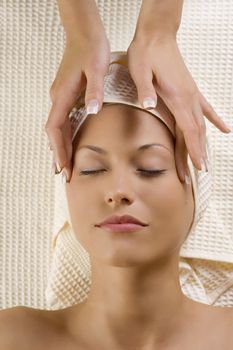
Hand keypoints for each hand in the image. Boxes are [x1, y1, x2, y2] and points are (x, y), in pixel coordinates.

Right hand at [44, 32, 109, 181]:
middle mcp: (58, 97)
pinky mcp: (67, 94)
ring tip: (65, 165)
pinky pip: (62, 120)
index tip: (64, 167)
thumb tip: (92, 111)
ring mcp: (61, 96)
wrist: (85, 32)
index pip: (56, 129)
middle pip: (54, 132)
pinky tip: (69, 142)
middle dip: (59, 153)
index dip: (59, 149)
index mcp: (63, 95)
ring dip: (60, 146)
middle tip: (65, 174)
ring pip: (57, 127)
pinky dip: (64, 135)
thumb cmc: (91, 48)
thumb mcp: (97, 68)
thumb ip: (94, 91)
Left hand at [127, 36, 230, 181]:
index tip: (199, 166)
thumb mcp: (139, 70)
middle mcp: (188, 97)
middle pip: (195, 132)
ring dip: (203, 143)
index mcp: (177, 96)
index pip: (189, 129)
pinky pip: (206, 108)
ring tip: (206, 160)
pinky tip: (224, 129)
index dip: (194, 149)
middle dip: (197, 153)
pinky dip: (215, 120)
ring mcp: (192, 94)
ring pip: (201, 124)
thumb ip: (145, 89)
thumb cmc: (146, 52)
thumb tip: (149, 106)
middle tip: (199, 173)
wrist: (157, 35)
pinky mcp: (191, 89)